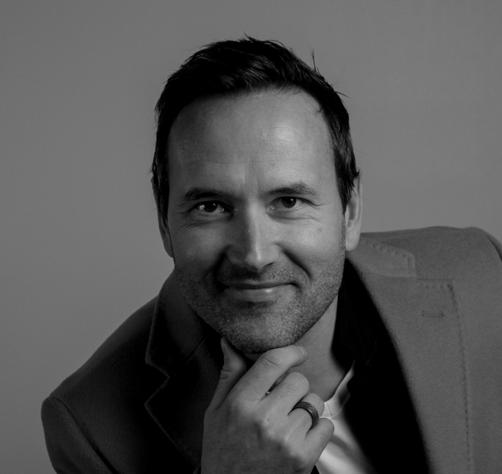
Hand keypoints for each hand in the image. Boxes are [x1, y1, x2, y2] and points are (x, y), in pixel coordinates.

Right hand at [200, 339, 333, 473]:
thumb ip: (229, 375)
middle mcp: (264, 419)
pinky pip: (326, 425)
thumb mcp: (215, 411)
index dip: (291, 352)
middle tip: (282, 400)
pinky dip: (318, 428)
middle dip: (293, 386)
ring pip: (313, 402)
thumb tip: (229, 343)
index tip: (297, 353)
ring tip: (288, 421)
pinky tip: (300, 436)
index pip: (273, 362)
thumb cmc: (222, 452)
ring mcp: (286, 439)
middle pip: (298, 380)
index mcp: (240, 403)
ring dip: (305, 408)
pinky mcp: (303, 457)